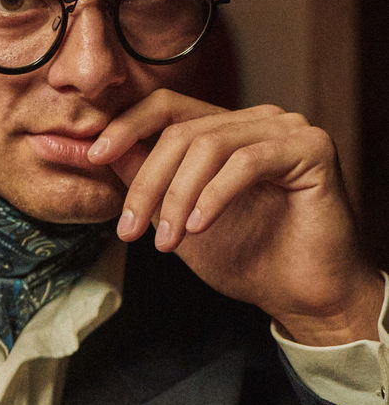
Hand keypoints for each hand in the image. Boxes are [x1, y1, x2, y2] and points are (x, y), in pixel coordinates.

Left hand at [87, 90, 383, 343]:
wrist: (302, 296)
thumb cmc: (247, 259)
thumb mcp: (179, 217)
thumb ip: (148, 180)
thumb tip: (102, 150)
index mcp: (228, 129)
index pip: (168, 107)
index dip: (126, 126)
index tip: (93, 157)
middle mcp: (259, 120)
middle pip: (181, 131)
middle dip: (147, 183)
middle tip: (130, 231)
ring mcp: (288, 129)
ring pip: (209, 145)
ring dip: (178, 198)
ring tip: (168, 242)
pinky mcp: (311, 147)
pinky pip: (246, 162)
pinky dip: (214, 196)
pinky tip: (200, 228)